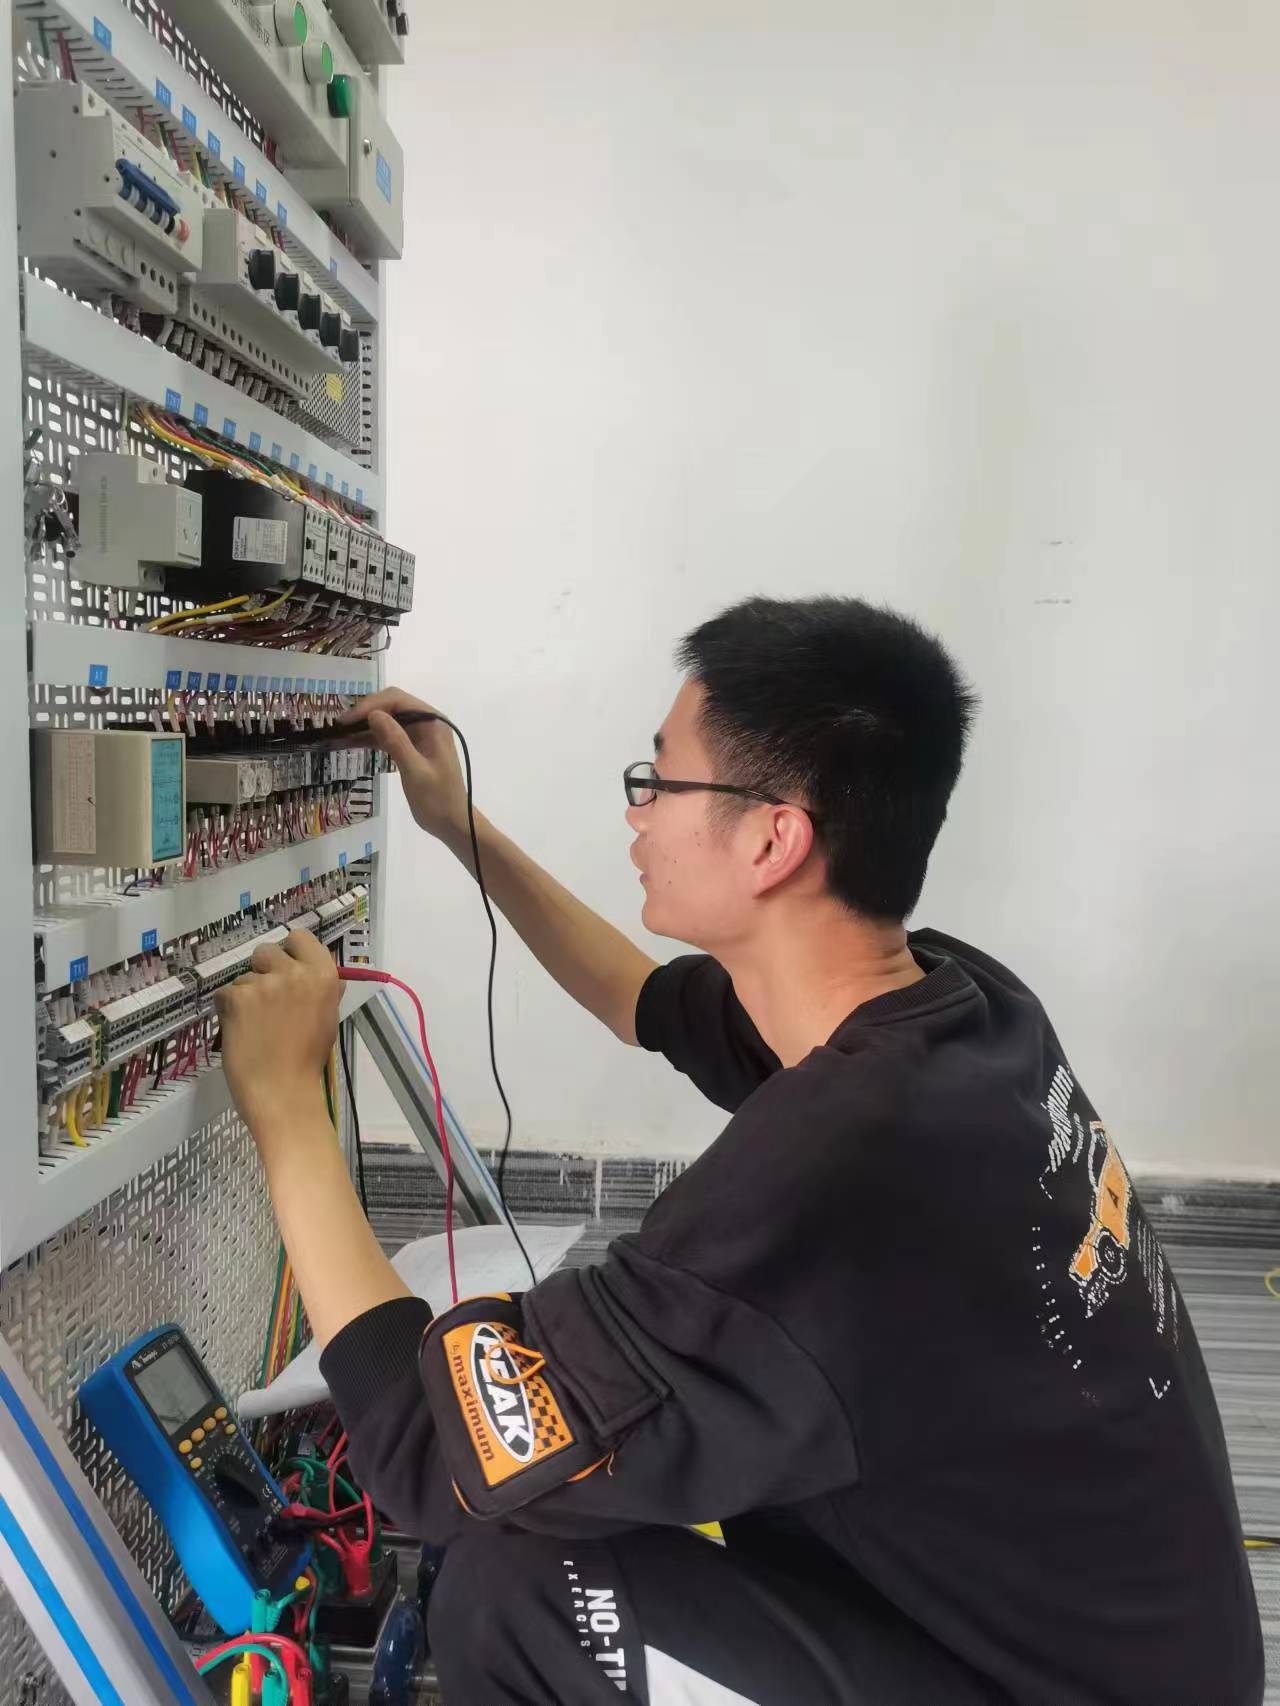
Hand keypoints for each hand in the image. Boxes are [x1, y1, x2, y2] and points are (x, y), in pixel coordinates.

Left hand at [214, 930, 339, 1136]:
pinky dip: (227, 1010)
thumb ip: (324, 991)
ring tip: (254, 1025)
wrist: (283, 1092)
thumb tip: (331, 975)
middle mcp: (295, 972)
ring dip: (245, 995)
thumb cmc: (307, 1060)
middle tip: (265, 1001)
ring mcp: (265, 984)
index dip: (289, 952)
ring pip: (243, 976)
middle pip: (267, 951)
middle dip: (262, 971)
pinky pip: (224, 993)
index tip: (285, 970)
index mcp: (324, 975)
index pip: (300, 938)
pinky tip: (239, 1031)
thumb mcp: (327, 1019)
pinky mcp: (237, 998)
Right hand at [340, 687, 467, 841]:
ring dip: (364, 726)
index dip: (370, 706)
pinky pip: (388, 736)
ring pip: (387, 720)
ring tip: (339, 734)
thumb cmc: (438, 799)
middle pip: (391, 706)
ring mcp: (420, 734)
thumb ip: (396, 741)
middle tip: (339, 727)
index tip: (347, 721)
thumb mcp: (415, 771)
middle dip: (365, 713)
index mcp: (433, 722)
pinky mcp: (412, 747)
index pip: (397, 700)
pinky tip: (350, 743)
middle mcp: (427, 722)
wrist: (452, 823)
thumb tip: (374, 714)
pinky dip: (370, 738)